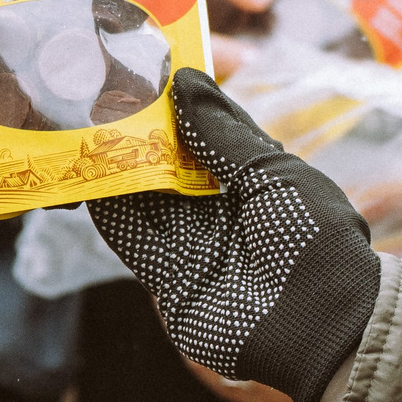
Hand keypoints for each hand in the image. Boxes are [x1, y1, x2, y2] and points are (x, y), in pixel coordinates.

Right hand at [89, 69, 380, 401]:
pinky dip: (111, 213)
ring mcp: (197, 243)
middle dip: (138, 134)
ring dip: (116, 170)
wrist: (321, 330)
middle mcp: (224, 207)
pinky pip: (135, 240)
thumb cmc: (313, 240)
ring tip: (80, 132)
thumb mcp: (272, 175)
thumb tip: (185, 79)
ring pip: (146, 199)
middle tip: (96, 98)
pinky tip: (87, 185)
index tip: (141, 70)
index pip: (210, 130)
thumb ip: (223, 133)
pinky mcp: (174, 280)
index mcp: (258, 176)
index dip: (179, 103)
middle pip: (171, 163)